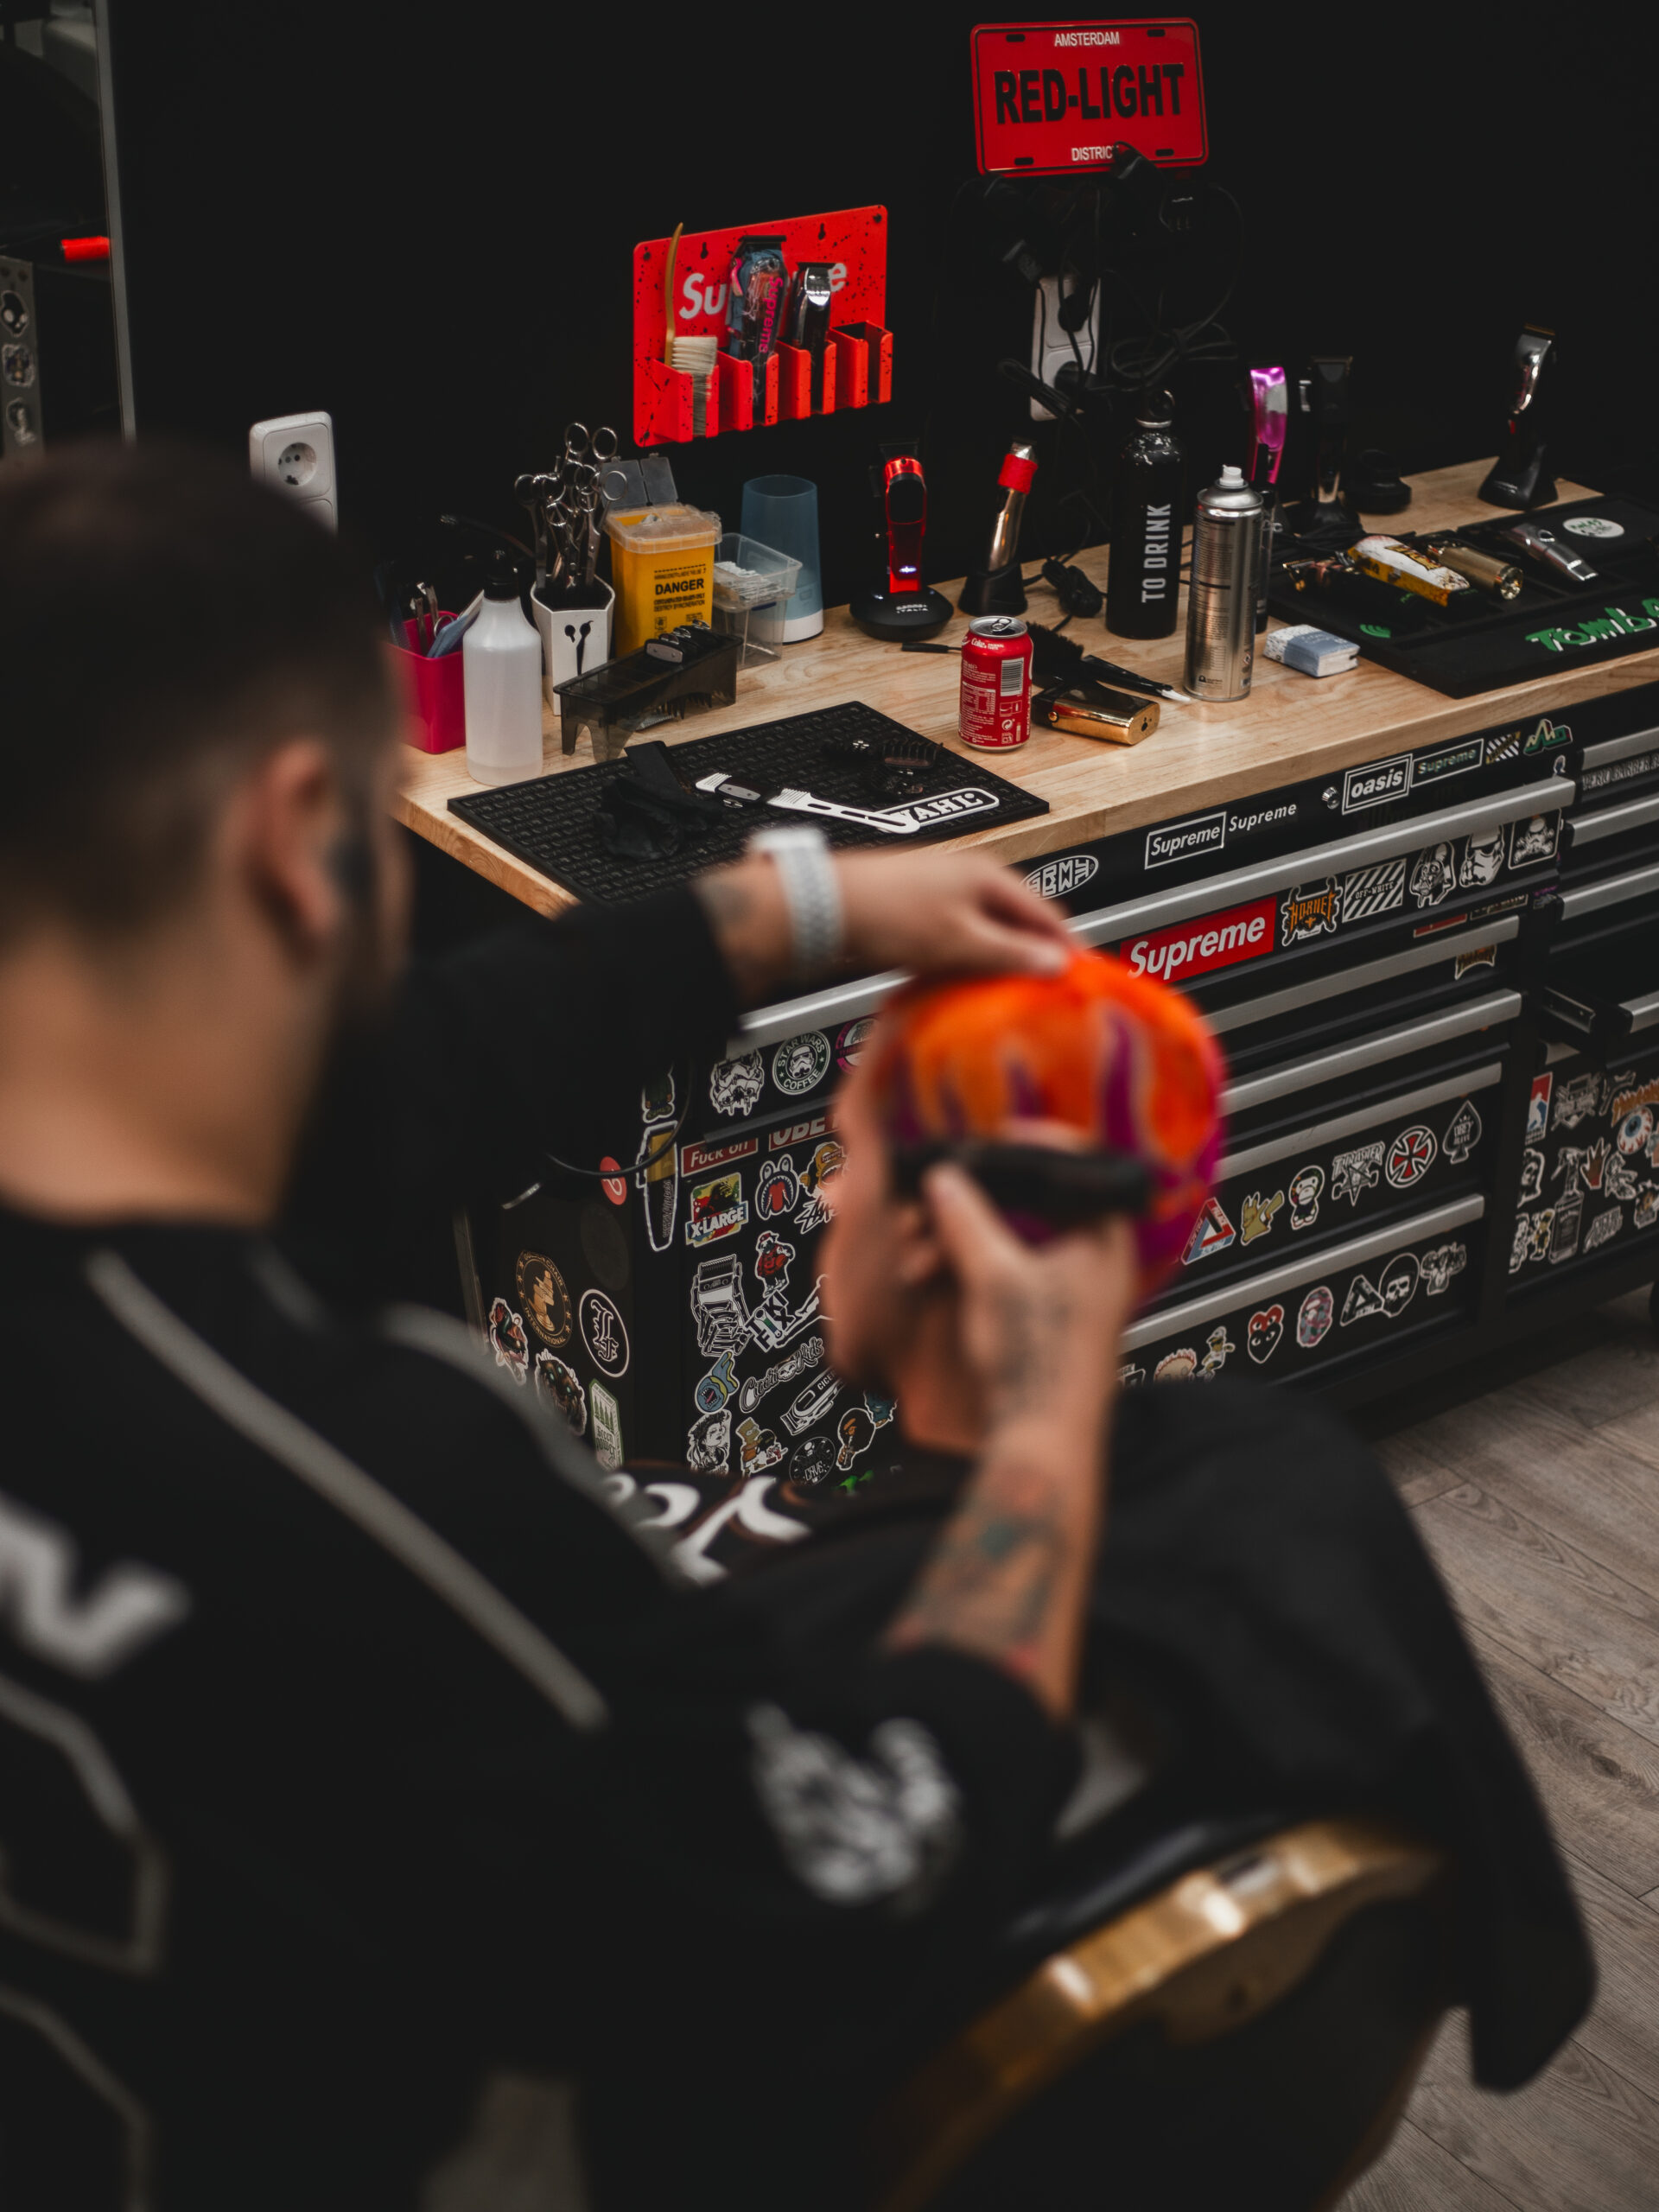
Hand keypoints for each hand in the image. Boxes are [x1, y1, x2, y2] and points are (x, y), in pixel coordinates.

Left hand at [692, 848, 1071, 1006]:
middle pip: (1017, 921)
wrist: (823, 908)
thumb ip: (1011, 953)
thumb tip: (1054, 963)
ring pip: (986, 931)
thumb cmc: (888, 913)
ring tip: (1006, 993)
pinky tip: (961, 982)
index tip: (1082, 973)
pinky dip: (967, 960)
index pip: (1047, 912)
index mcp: (989, 875)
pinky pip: (957, 937)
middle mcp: (967, 877)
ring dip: (997, 960)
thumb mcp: (961, 942)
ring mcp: (941, 891)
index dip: (1068, 945)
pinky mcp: (916, 910)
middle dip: (1033, 954)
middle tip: (1046, 990)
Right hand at [922, 1158, 1137, 1439]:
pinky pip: (1004, 1266)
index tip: (990, 1139)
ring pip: (1010, 1235)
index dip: (1030, 1143)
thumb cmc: (1040, 1362)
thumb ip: (966, 1217)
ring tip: (916, 1248)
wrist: (1040, 1438)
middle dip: (971, 1200)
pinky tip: (927, 1273)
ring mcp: (1071, 1286)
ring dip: (957, 1235)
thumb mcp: (993, 1275)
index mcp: (1103, 1238)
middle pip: (1033, 1199)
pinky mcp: (1045, 1311)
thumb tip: (946, 1177)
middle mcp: (1095, 1258)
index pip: (1078, 1162)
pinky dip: (967, 1263)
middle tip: (931, 1196)